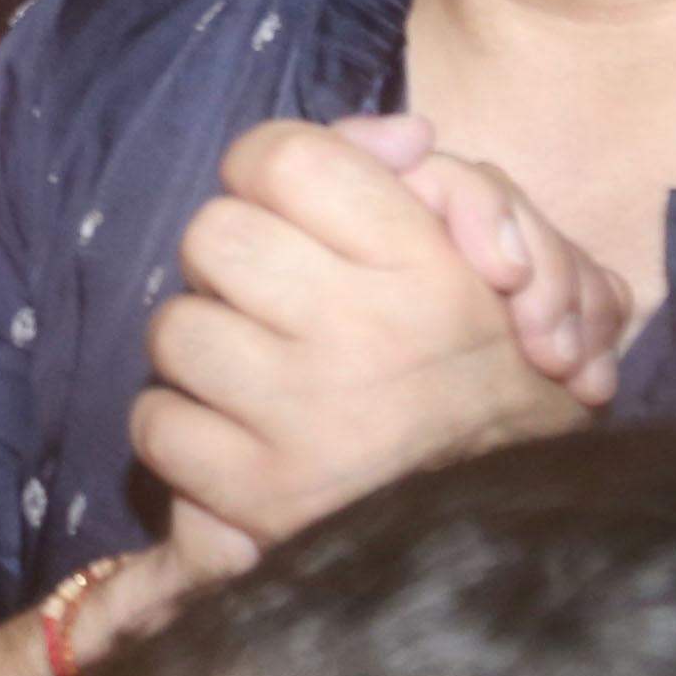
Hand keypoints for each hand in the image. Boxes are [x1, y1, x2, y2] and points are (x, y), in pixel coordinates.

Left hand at [132, 113, 627, 543]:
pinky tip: (235, 441)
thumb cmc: (496, 391)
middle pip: (212, 234)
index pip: (285, 157)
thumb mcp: (493, 269)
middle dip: (234, 263)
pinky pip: (159, 423)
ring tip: (258, 375)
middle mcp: (361, 330)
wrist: (517, 543)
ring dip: (205, 348)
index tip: (289, 208)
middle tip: (274, 300)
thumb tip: (399, 133)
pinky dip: (185, 432)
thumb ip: (434, 184)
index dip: (268, 173)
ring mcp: (303, 414)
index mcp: (423, 266)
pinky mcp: (261, 495)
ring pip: (175, 328)